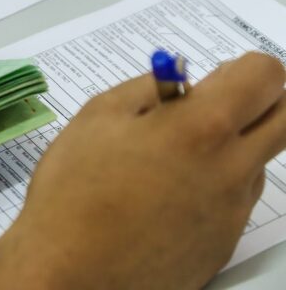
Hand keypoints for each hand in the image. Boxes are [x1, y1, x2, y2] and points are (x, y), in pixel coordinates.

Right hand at [0, 52, 285, 289]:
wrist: (71, 267)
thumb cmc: (74, 188)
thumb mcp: (98, 115)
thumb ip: (145, 87)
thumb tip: (174, 81)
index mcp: (201, 127)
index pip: (266, 75)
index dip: (243, 68)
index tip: (217, 78)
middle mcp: (231, 168)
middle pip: (285, 118)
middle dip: (261, 101)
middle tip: (216, 106)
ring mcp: (232, 212)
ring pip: (258, 162)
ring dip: (232, 147)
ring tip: (171, 159)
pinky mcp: (223, 244)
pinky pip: (235, 202)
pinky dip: (213, 187)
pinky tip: (164, 196)